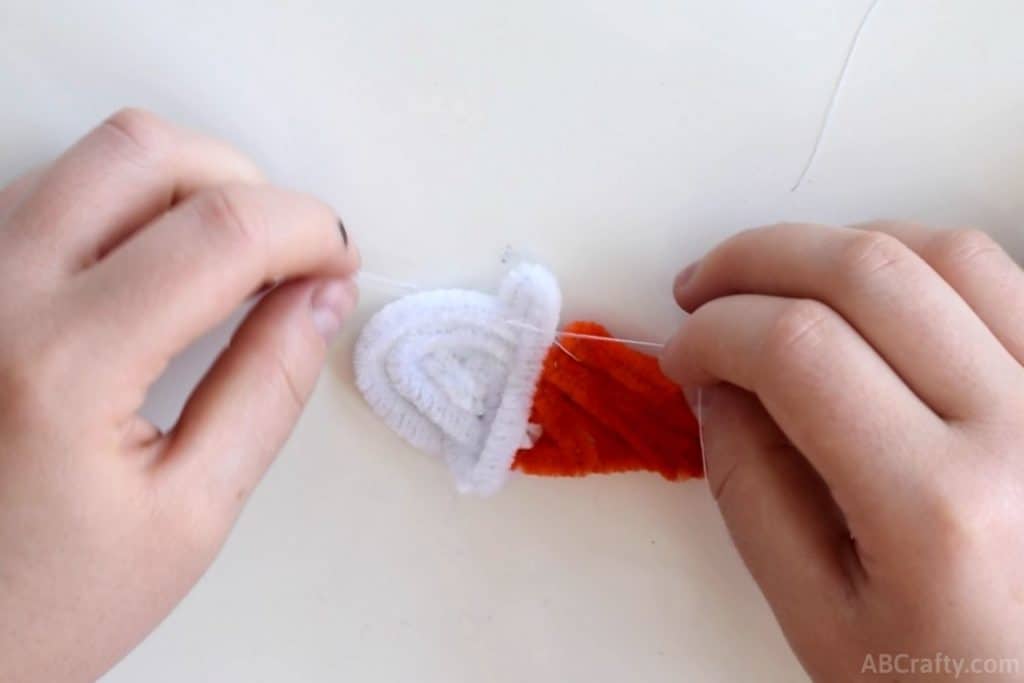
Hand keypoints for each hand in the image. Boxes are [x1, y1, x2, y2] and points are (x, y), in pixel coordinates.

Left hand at [0, 109, 358, 681]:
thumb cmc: (42, 601)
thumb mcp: (190, 513)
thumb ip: (267, 390)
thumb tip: (320, 298)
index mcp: (63, 364)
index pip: (220, 231)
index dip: (306, 228)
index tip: (337, 258)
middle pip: (145, 152)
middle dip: (246, 183)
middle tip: (287, 250)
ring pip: (91, 158)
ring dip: (186, 186)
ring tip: (228, 265)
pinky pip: (46, 192)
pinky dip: (126, 205)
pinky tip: (156, 269)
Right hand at [661, 222, 1023, 680]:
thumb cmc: (944, 682)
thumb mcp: (818, 615)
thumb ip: (749, 490)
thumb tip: (715, 381)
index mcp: (942, 509)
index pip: (797, 350)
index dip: (713, 330)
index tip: (681, 351)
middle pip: (867, 272)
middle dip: (756, 258)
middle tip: (703, 287)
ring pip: (945, 252)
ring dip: (837, 244)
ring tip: (779, 281)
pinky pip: (1001, 279)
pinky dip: (917, 261)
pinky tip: (867, 292)